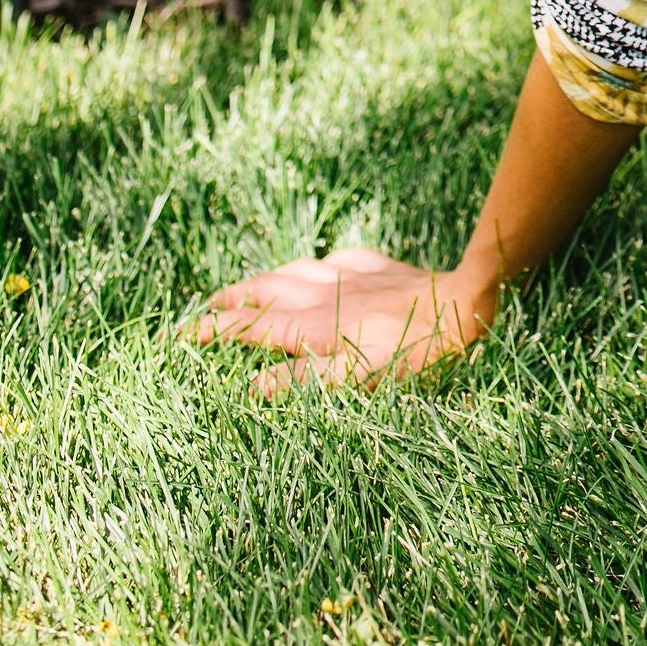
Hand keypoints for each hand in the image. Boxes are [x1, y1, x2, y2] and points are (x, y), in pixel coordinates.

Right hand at [187, 245, 496, 396]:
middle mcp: (324, 294)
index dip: (214, 330)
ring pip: (294, 270)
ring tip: (249, 287)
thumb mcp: (354, 381)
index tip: (183, 335)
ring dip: (265, 279)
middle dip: (232, 299)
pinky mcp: (379, 266)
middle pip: (265, 290)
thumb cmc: (412, 354)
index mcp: (312, 326)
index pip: (251, 326)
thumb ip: (300, 382)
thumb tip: (250, 385)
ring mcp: (351, 275)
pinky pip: (336, 260)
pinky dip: (315, 266)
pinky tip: (319, 267)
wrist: (463, 304)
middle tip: (206, 307)